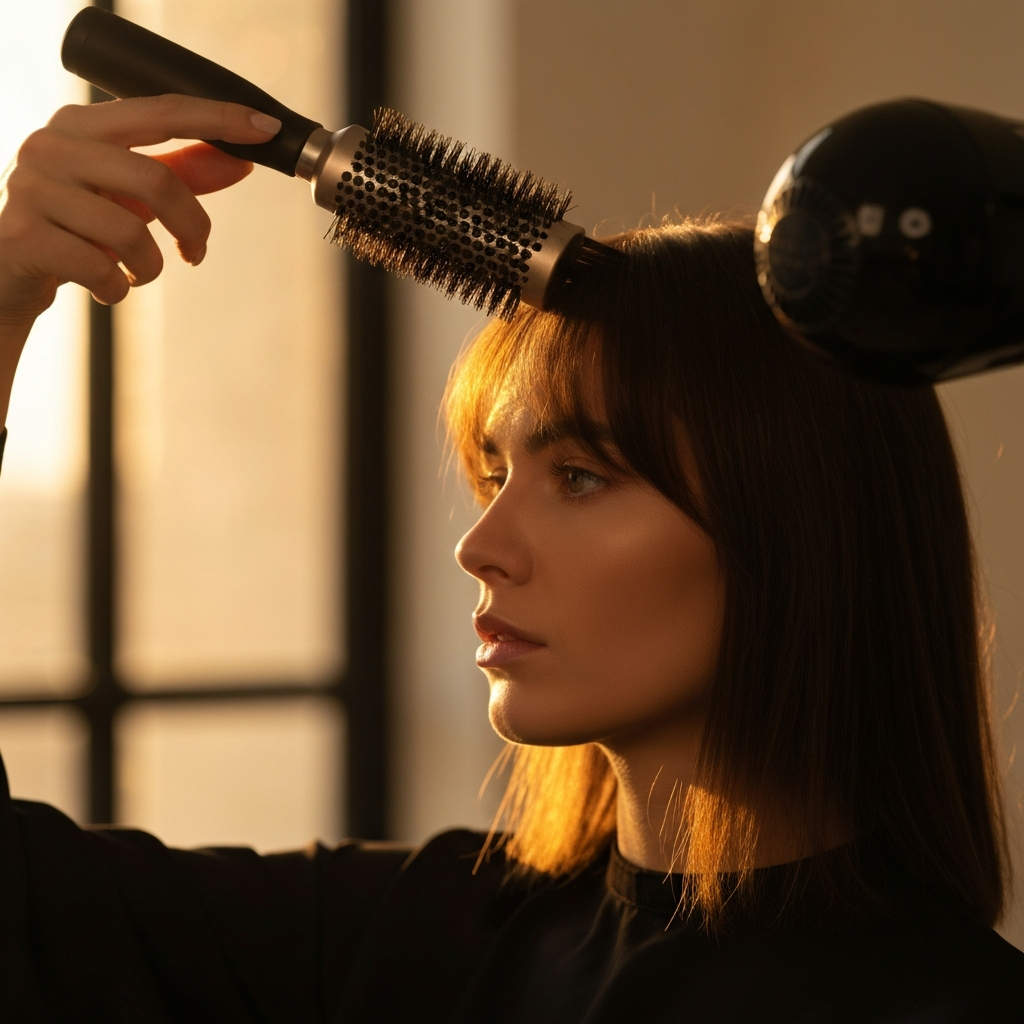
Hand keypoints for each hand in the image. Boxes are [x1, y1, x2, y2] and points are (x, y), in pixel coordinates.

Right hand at [0, 93, 280, 425]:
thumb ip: (182, 174)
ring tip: (134, 274)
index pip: (162, 110)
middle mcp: (52, 145)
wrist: (7, 274)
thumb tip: (241, 161)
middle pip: (155, 179)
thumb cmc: (76, 228)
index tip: (265, 130)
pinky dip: (116, 290)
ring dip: (148, 267)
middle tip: (195, 252)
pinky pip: (100, 269)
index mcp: (82, 126)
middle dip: (192, 226)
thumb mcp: (131, 197)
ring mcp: (33, 189)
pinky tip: (104, 287)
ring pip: (130, 232)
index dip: (217, 118)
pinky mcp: (25, 237)